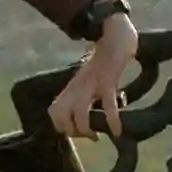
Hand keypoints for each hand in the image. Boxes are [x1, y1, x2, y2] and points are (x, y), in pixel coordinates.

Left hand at [44, 14, 140, 138]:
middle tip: (87, 135)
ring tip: (97, 136)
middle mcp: (77, 86)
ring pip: (79, 112)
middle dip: (71, 130)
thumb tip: (95, 108)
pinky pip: (108, 105)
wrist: (114, 34)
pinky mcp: (108, 81)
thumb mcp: (89, 76)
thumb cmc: (105, 57)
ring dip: (86, 129)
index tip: (78, 132)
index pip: (54, 111)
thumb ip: (87, 90)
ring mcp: (91, 84)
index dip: (62, 126)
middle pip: (59, 114)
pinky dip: (112, 120)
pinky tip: (118, 131)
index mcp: (73, 86)